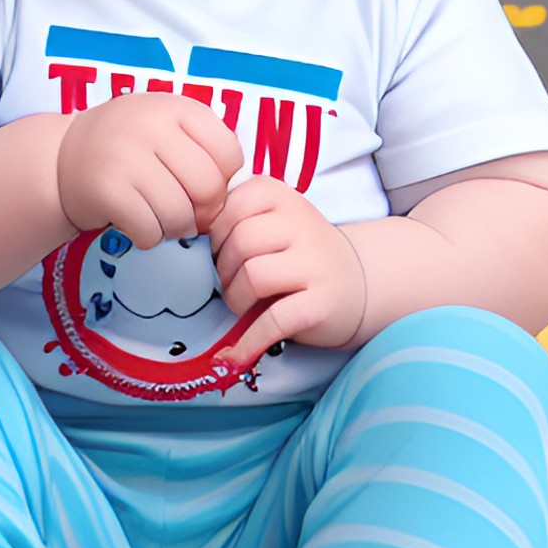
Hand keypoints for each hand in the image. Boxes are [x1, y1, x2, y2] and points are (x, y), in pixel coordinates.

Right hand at [56, 93, 242, 249]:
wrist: (62, 156)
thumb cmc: (128, 148)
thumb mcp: (167, 128)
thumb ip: (203, 150)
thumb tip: (226, 201)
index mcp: (175, 107)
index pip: (230, 155)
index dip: (223, 181)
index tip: (202, 186)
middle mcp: (150, 125)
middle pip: (208, 189)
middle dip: (203, 212)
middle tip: (186, 212)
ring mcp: (126, 156)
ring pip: (180, 215)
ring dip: (174, 228)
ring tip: (159, 217)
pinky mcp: (106, 189)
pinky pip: (149, 231)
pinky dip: (148, 237)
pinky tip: (137, 223)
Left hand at [209, 175, 366, 365]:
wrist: (357, 284)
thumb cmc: (300, 255)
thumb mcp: (273, 221)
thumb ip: (235, 221)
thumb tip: (190, 239)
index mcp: (284, 196)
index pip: (232, 204)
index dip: (218, 233)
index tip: (224, 250)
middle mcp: (303, 223)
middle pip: (240, 241)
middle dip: (224, 270)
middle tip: (233, 283)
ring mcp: (316, 263)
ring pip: (252, 275)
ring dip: (236, 299)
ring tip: (245, 306)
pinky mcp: (321, 303)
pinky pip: (273, 320)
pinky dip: (249, 340)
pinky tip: (238, 351)